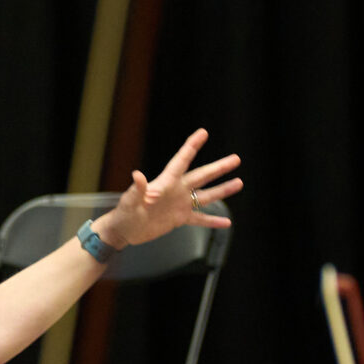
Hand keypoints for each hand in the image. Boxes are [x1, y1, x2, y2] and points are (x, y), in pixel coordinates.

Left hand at [95, 129, 241, 249]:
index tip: (203, 132)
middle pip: (201, 176)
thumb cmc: (124, 213)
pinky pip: (200, 219)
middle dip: (219, 168)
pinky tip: (227, 222)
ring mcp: (180, 204)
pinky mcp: (179, 219)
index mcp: (165, 183)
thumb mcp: (130, 201)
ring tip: (239, 183)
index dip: (192, 147)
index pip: (181, 161)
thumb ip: (137, 189)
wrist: (124, 231)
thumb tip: (137, 175)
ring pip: (206, 196)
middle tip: (236, 159)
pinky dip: (212, 221)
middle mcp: (176, 190)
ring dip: (222, 190)